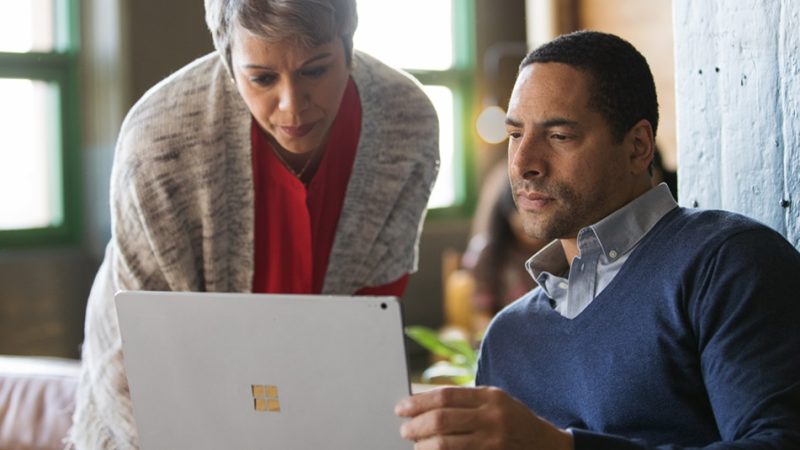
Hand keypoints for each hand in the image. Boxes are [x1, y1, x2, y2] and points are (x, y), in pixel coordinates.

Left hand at [395, 386, 572, 449]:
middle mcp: (492, 418)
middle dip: (416, 426)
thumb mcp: (497, 401)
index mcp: (491, 397)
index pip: (445, 396)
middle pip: (441, 420)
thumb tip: (423, 404)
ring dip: (424, 446)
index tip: (401, 408)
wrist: (548, 447)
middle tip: (405, 430)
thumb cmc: (515, 421)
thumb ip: (466, 401)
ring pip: (444, 444)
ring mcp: (493, 443)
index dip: (418, 402)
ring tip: (417, 445)